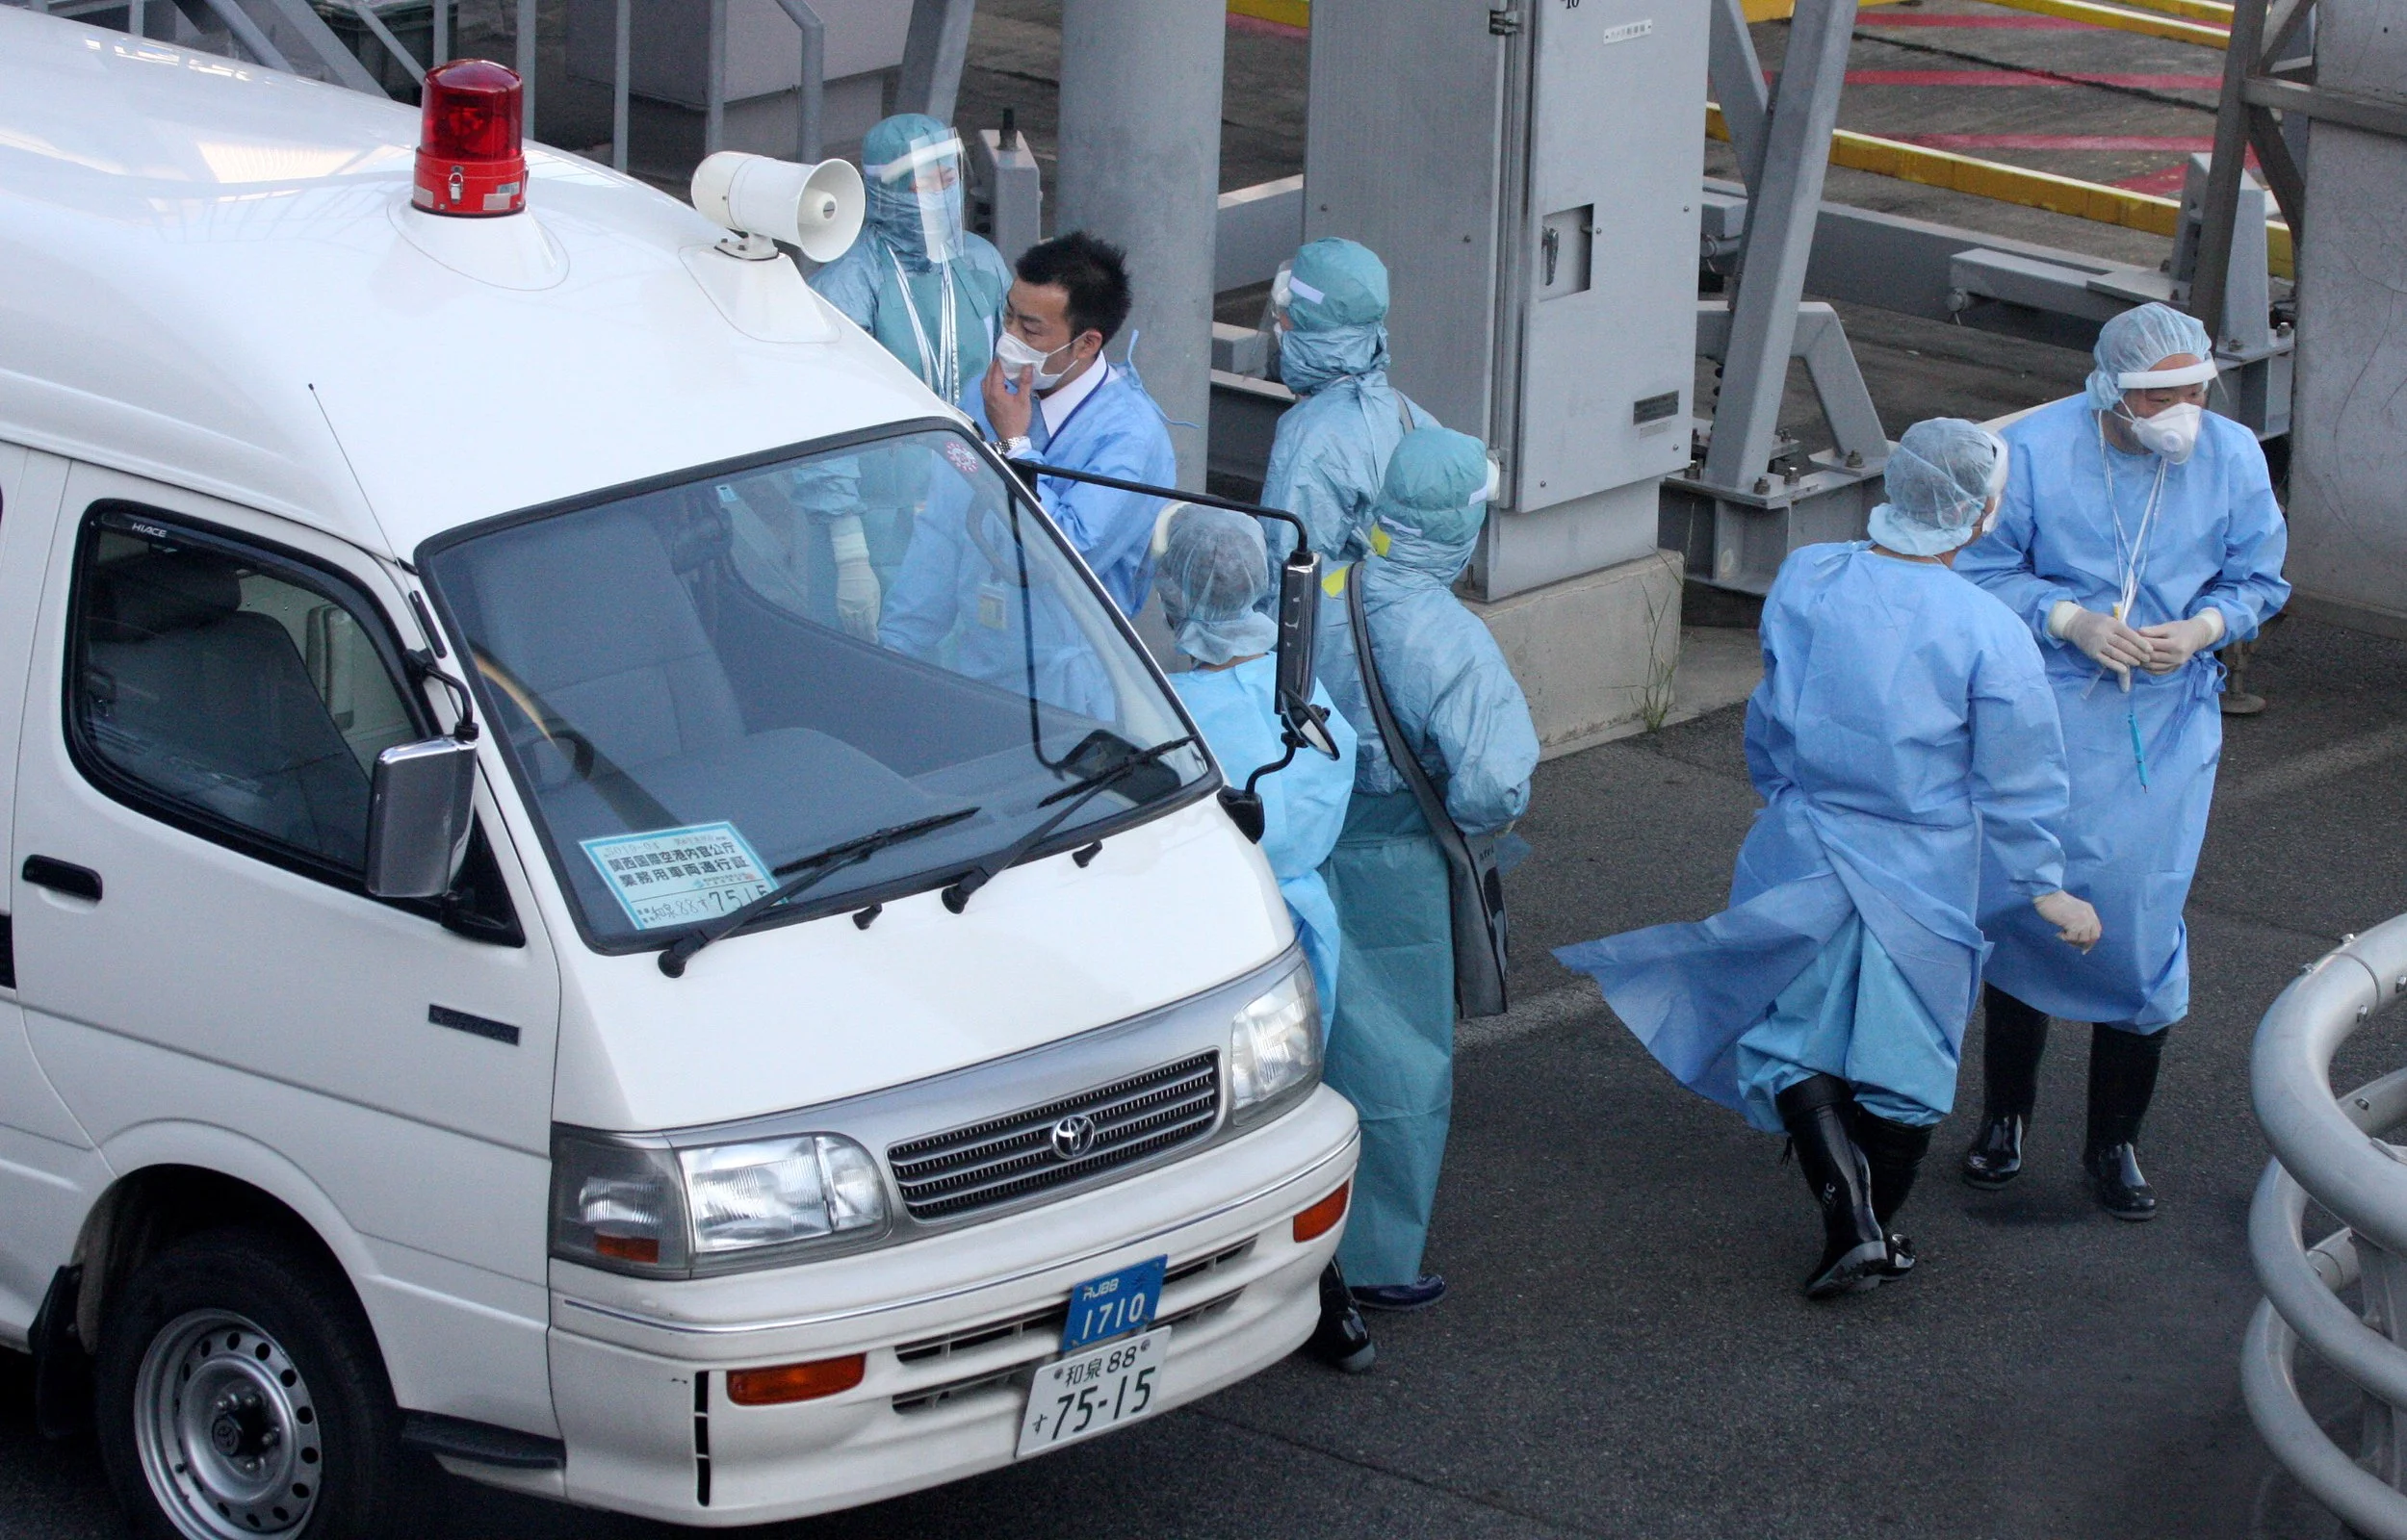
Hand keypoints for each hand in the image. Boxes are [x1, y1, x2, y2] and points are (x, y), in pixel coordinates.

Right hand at [828, 515, 881, 641]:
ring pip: (850, 626)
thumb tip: (875, 622)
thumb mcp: (876, 592)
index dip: (872, 635)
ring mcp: (846, 607)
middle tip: (869, 647)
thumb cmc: (868, 578)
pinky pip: (843, 620)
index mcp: (867, 604)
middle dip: (865, 638)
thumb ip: (875, 607)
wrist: (851, 567)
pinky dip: (847, 628)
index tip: (876, 642)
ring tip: (860, 643)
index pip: (870, 625)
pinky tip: (850, 633)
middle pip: (860, 628)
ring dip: (856, 636)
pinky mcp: (839, 605)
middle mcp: (856, 608)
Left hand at [982, 355, 1034, 441]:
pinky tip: (999, 386)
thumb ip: (1025, 382)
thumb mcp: (1024, 400)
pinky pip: (985, 391)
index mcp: (995, 392)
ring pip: (984, 384)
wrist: (1011, 438)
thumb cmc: (1018, 419)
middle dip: (993, 367)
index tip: (1003, 353)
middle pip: (987, 376)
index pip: (995, 372)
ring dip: (990, 375)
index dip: (999, 361)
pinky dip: (990, 384)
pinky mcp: (987, 408)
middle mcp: (987, 395)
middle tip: (1001, 359)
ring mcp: (986, 402)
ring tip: (999, 371)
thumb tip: (1027, 366)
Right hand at [2033, 889, 2101, 952]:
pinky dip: (2064, 938)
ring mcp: (2081, 919)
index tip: (2084, 948)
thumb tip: (2079, 936)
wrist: (2048, 896)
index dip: (2091, 940)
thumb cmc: (2056, 903)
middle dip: (2084, 944)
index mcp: (2090, 911)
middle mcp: (2088, 915)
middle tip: (2072, 944)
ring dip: (2072, 940)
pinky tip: (2058, 934)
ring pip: (2083, 939)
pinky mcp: (2073, 923)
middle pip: (2094, 936)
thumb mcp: (2074, 910)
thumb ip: (2080, 919)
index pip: (2097, 930)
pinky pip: (2072, 938)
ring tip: (2063, 935)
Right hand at [2058, 606, 2153, 688]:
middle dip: (2137, 653)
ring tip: (2138, 663)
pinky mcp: (2091, 652)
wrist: (2076, 624)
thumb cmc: (2098, 622)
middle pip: (2124, 645)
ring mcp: (2097, 643)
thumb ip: (2123, 630)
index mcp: (2112, 624)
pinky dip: (2115, 665)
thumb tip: (2139, 641)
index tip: (2150, 649)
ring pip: (2116, 653)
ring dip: (2129, 659)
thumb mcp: (2111, 621)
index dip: (2141, 642)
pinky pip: (2105, 660)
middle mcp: (2104, 633)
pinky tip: (2124, 669)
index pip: (2129, 634)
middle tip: (2147, 659)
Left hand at [2135, 613, 2221, 673]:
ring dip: (2141, 663)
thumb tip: (2136, 632)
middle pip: (2152, 657)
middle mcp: (2177, 657)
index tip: (2129, 639)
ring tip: (2132, 656)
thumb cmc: (2181, 629)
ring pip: (2153, 667)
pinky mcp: (2175, 669)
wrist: (2197, 636)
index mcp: (2175, 645)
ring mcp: (2176, 665)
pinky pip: (2158, 672)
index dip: (2139, 643)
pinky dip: (2148, 669)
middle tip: (2126, 650)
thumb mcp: (2168, 626)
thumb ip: (2153, 630)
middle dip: (2138, 654)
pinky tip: (2141, 663)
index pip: (2152, 645)